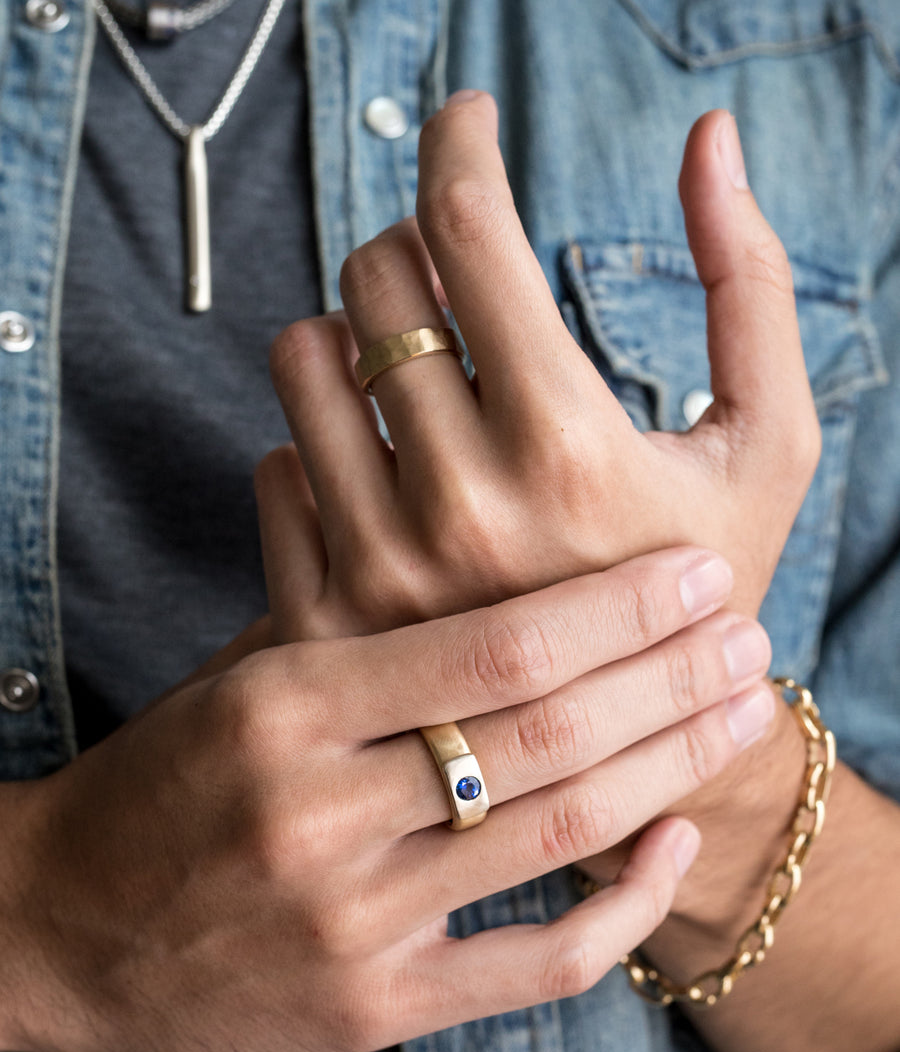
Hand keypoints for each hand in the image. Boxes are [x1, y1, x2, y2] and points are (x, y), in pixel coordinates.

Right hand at [0, 550, 769, 1051]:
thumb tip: (446, 512)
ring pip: (557, 834)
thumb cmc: (165, 782)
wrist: (65, 924)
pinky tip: (674, 840)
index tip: (694, 574)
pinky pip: (536, 964)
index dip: (616, 609)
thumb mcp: (239, 679)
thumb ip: (344, 615)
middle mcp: (324, 810)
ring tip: (740, 712)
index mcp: (287, 705)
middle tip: (748, 635)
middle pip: (547, 734)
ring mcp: (354, 918)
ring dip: (672, 768)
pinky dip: (622, 906)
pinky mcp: (374, 1005)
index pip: (493, 646)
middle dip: (670, 678)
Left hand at [260, 97, 818, 646]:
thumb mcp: (765, 442)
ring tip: (416, 377)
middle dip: (415, 247)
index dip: (461, 142)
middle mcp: (459, 506)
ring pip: (302, 356)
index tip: (467, 122)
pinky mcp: (326, 612)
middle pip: (374, 278)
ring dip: (356, 335)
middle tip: (453, 281)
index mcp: (568, 448)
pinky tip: (384, 472)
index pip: (470, 231)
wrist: (631, 745)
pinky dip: (321, 442)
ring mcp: (379, 566)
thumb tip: (710, 138)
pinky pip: (274, 461)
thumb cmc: (703, 580)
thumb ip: (748, 286)